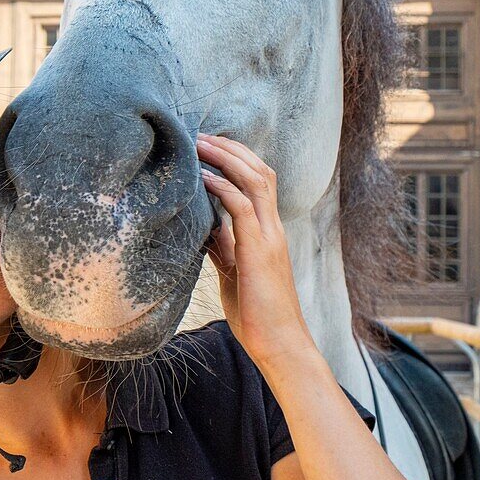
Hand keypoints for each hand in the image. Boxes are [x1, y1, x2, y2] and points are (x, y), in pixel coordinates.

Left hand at [196, 133, 316, 370]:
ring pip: (256, 181)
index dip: (238, 158)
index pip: (260, 181)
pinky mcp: (259, 251)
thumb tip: (207, 229)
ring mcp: (269, 237)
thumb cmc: (257, 314)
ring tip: (200, 144)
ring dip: (227, 158)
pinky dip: (223, 187)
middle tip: (201, 134)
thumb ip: (225, 247)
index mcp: (268, 232)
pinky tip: (204, 178)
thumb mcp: (235, 272)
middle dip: (231, 148)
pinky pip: (242, 208)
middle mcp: (273, 228)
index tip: (210, 146)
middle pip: (260, 171)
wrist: (279, 344)